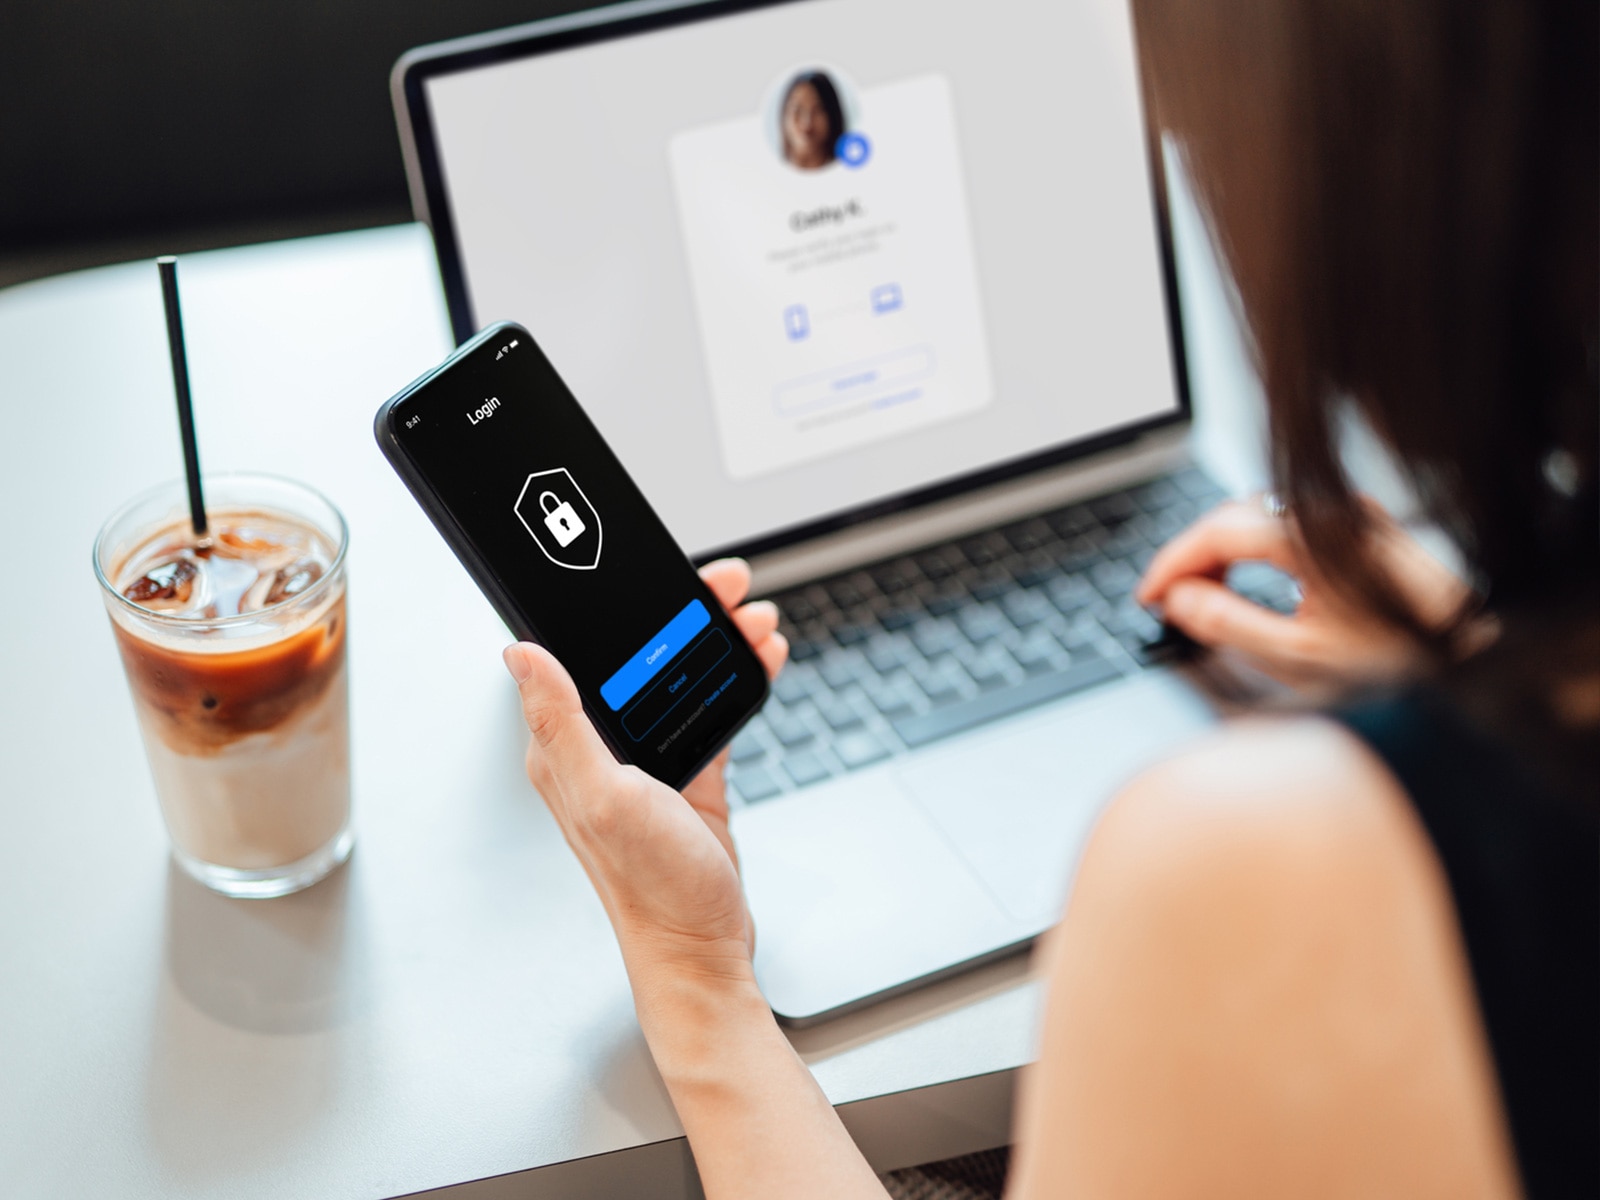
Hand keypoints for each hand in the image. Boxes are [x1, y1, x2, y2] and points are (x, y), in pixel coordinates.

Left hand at [502, 559, 785, 979]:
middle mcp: (602, 750)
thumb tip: (518, 652)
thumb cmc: (651, 889)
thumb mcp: (605, 797)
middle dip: (689, 612)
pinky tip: (760, 662)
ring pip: (681, 677)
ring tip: (755, 621)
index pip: (588, 652)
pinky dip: (735, 681)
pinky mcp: (688, 778)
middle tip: (730, 585)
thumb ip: (562, 723)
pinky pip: (709, 711)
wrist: (703, 951)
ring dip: (719, 642)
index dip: (628, 606)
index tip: (670, 575)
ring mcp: (647, 763)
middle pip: (643, 655)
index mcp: (566, 747)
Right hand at [1136, 497, 1469, 690]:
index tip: (1148, 595)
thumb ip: (1227, 623)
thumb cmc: (1401, 662)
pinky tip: (1251, 579)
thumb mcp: (1299, 656)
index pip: (1214, 532)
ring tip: (1205, 596)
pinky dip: (1256, 548)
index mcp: (1308, 536)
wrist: (1478, 657)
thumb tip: (1178, 599)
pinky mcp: (1364, 525)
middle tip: (1170, 603)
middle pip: (1233, 517)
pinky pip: (1289, 523)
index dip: (1171, 564)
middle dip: (1193, 558)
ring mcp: (1349, 514)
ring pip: (1259, 517)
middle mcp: (1329, 511)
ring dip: (1223, 552)